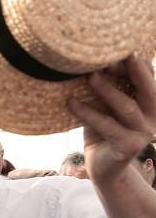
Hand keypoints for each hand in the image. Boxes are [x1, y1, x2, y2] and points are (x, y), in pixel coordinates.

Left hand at [68, 55, 155, 183]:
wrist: (103, 169)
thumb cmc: (103, 132)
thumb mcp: (106, 107)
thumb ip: (108, 89)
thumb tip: (92, 62)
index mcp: (151, 104)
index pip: (148, 78)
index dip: (135, 63)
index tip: (116, 48)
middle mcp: (153, 117)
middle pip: (146, 88)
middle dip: (132, 70)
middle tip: (114, 55)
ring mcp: (143, 133)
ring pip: (126, 107)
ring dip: (107, 90)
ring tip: (89, 77)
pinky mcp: (128, 146)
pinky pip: (106, 126)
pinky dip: (87, 113)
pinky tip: (71, 103)